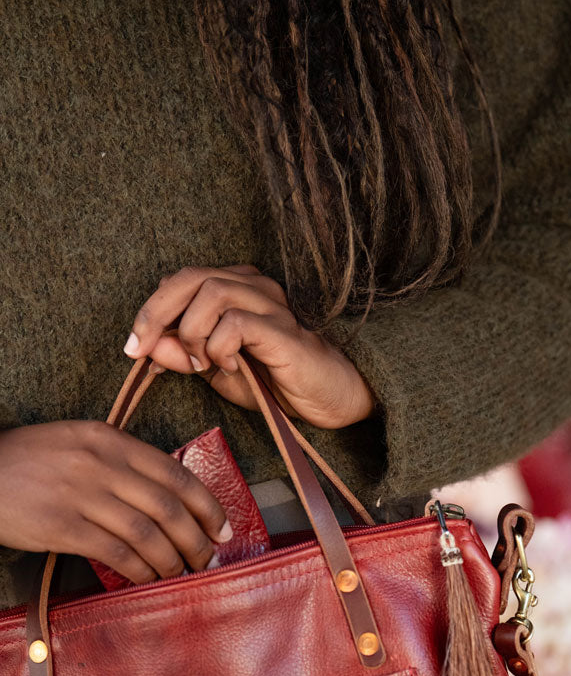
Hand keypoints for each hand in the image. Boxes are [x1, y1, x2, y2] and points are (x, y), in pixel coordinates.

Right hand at [0, 422, 230, 583]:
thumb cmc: (32, 461)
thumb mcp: (79, 443)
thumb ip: (121, 461)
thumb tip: (171, 499)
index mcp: (110, 439)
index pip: (175, 473)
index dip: (207, 506)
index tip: (223, 530)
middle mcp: (99, 463)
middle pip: (167, 506)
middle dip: (196, 539)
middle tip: (208, 561)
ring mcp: (80, 493)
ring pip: (146, 532)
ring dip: (171, 559)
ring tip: (180, 574)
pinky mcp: (61, 525)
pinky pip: (115, 552)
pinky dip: (139, 569)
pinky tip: (148, 579)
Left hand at [124, 265, 375, 426]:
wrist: (329, 398)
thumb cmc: (278, 382)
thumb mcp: (219, 372)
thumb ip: (185, 356)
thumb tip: (151, 347)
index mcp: (235, 289)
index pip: (179, 281)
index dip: (151, 310)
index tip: (136, 347)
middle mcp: (252, 286)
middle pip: (189, 277)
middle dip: (155, 313)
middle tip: (141, 349)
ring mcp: (269, 304)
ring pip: (210, 293)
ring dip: (192, 334)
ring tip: (203, 365)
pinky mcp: (282, 329)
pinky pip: (235, 323)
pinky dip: (220, 348)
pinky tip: (232, 367)